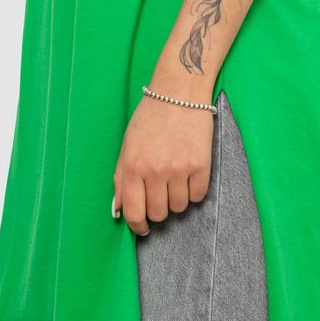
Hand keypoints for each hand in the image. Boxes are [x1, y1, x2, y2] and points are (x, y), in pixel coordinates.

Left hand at [112, 92, 214, 236]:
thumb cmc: (150, 117)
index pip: (134, 213)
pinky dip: (194, 191)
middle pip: (159, 213)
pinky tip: (189, 175)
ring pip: (179, 207)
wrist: (179, 93)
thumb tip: (118, 210)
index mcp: (133, 167)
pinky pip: (198, 196)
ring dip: (177, 199)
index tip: (144, 227)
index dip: (138, 226)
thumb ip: (120, 178)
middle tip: (160, 194)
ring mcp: (179, 168)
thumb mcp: (128, 145)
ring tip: (175, 179)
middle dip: (158, 209)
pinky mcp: (201, 164)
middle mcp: (155, 171)